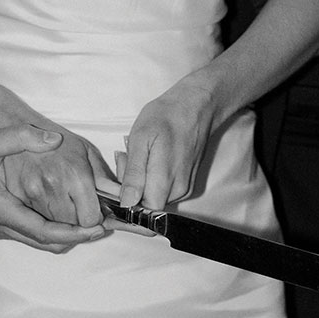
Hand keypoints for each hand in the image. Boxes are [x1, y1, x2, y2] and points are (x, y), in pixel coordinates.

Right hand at [0, 125, 113, 251]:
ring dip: (63, 236)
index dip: (73, 234)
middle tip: (102, 227)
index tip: (96, 229)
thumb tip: (55, 140)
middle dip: (75, 238)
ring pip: (36, 242)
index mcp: (0, 209)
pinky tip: (63, 216)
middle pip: (44, 243)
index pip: (44, 232)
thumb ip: (21, 137)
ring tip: (89, 222)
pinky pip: (27, 235)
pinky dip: (49, 232)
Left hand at [118, 75, 218, 212]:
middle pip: (146, 204)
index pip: (139, 212)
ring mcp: (185, 188)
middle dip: (131, 185)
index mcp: (165, 182)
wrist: (195, 106)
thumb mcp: (140, 139)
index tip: (123, 172)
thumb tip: (127, 203)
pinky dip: (152, 177)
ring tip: (139, 153)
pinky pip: (163, 190)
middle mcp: (178, 191)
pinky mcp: (187, 184)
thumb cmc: (167, 116)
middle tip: (128, 155)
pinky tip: (150, 157)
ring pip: (154, 197)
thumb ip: (134, 174)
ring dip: (141, 180)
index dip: (126, 197)